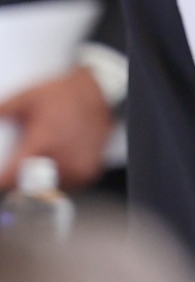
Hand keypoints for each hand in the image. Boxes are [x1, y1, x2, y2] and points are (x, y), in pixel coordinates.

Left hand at [0, 67, 112, 190]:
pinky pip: (66, 184)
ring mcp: (77, 169)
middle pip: (28, 186)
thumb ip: (2, 111)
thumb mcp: (27, 98)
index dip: (1, 180)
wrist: (98, 93)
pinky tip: (63, 155)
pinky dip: (61, 175)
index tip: (0, 176)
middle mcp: (62, 160)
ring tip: (49, 152)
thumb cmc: (63, 95)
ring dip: (43, 178)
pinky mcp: (88, 173)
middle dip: (22, 177)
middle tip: (28, 158)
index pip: (10, 179)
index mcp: (42, 144)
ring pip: (48, 189)